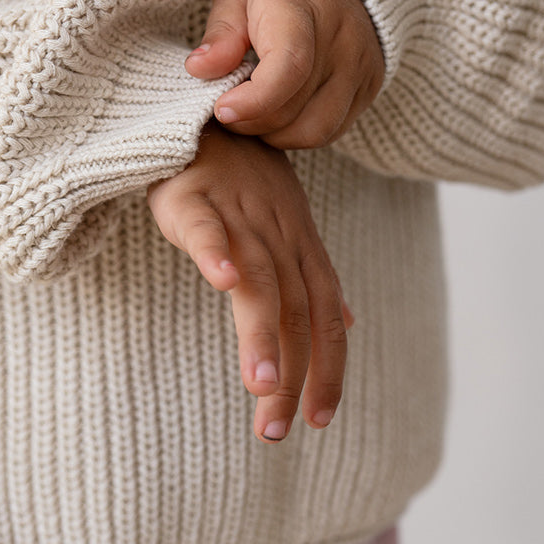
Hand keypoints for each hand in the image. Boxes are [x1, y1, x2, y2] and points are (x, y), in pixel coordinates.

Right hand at [146, 122, 352, 441]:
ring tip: (260, 388)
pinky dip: (217, 251)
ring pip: (258, 281)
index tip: (319, 421)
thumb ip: (312, 279)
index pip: (325, 318)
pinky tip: (222, 281)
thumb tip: (349, 326)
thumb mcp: (286, 226)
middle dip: (291, 373)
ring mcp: (239, 215)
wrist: (200, 114)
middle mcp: (279, 235)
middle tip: (276, 429)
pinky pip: (209, 226)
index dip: (327, 369)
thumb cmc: (237, 178)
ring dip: (260, 336)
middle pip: (294, 312)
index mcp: (300, 248)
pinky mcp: (194, 197)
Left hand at [184, 0, 383, 148]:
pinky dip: (298, 133)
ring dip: (274, 134)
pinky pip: (332, 130)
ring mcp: (361, 64)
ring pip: (314, 130)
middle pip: (293, 108)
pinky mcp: (370, 86)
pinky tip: (280, 112)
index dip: (253, 100)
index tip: (221, 110)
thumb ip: (221, 33)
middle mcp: (341, 37)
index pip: (289, 66)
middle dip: (249, 121)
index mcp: (300, 5)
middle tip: (226, 107)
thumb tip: (198, 69)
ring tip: (253, 112)